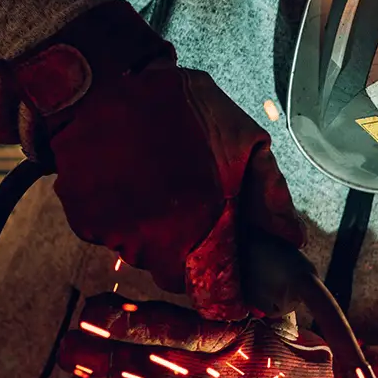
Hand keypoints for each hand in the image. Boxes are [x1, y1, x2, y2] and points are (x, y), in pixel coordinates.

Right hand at [0, 0, 303, 320]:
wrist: (102, 85)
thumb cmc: (180, 108)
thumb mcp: (244, 139)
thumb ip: (271, 195)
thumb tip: (291, 240)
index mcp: (204, 220)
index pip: (218, 292)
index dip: (226, 291)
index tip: (229, 283)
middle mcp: (158, 237)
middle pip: (179, 277)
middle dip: (190, 257)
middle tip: (192, 214)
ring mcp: (118, 232)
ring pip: (144, 258)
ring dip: (155, 237)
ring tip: (159, 188)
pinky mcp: (85, 223)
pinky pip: (110, 239)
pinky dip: (120, 222)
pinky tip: (128, 184)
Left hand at [58, 295, 348, 377]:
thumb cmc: (277, 357)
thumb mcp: (255, 318)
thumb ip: (213, 303)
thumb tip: (167, 280)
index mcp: (219, 342)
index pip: (148, 326)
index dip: (108, 319)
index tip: (89, 309)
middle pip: (120, 368)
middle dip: (83, 354)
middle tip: (67, 345)